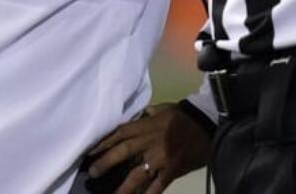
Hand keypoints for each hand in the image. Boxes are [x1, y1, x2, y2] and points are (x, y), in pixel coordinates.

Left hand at [85, 103, 209, 193]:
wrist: (206, 123)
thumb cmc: (182, 115)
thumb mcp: (161, 109)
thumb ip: (146, 115)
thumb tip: (136, 118)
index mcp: (145, 126)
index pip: (119, 134)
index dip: (103, 143)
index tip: (90, 153)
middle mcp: (148, 142)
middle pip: (123, 152)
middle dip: (106, 163)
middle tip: (92, 173)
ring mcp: (160, 158)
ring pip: (137, 174)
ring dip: (123, 187)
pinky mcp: (172, 170)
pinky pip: (158, 185)